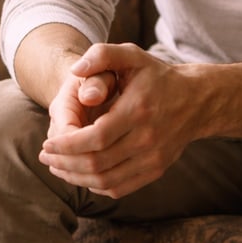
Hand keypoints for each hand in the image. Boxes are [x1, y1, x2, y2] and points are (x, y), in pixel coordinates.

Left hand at [39, 43, 200, 198]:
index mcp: (137, 110)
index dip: (66, 145)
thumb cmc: (155, 75)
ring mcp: (153, 158)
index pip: (95, 138)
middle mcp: (147, 138)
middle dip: (64, 162)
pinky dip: (95, 185)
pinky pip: (120, 187)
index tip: (47, 144)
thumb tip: (75, 70)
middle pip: (97, 163)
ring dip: (76, 178)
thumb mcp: (131, 55)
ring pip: (106, 180)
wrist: (196, 99)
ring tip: (57, 167)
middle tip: (45, 156)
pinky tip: (80, 175)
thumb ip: (101, 55)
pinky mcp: (156, 170)